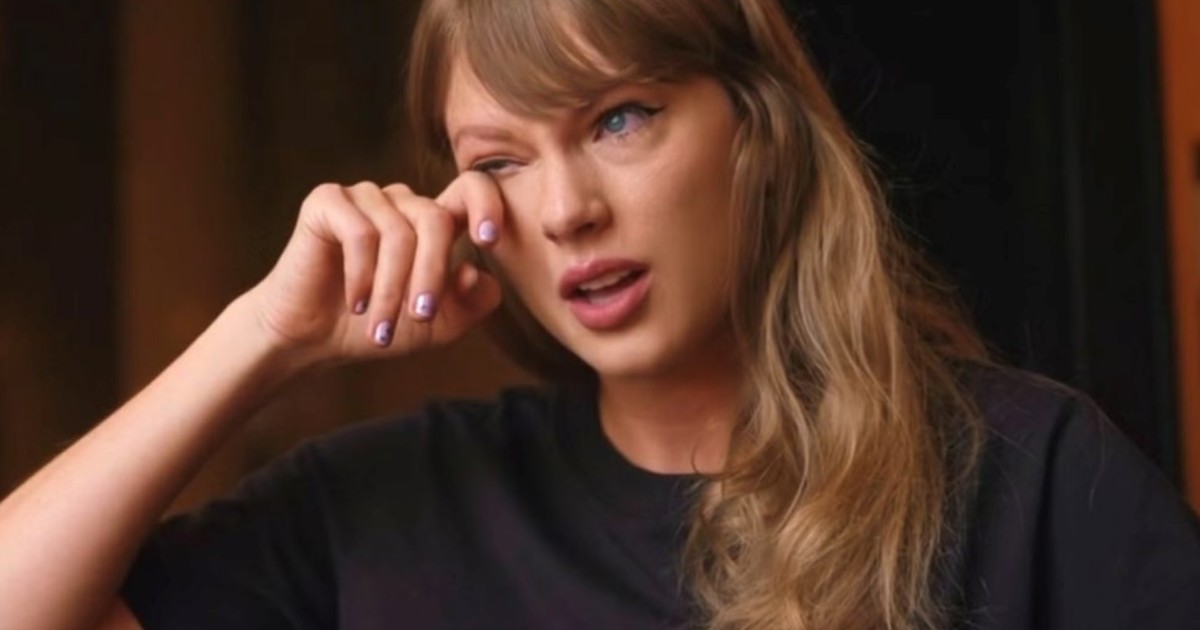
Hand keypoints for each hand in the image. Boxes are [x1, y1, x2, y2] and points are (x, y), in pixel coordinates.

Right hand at [245, 173, 504, 368]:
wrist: (313, 340)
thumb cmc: (379, 326)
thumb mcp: (438, 326)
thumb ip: (470, 304)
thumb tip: (476, 272)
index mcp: (435, 222)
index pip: (471, 189)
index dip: (487, 204)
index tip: (489, 241)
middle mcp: (402, 202)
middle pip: (435, 220)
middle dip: (430, 275)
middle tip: (419, 318)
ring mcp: (365, 197)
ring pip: (398, 233)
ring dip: (392, 288)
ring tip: (380, 327)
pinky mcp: (328, 201)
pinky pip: (360, 233)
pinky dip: (362, 275)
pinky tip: (356, 302)